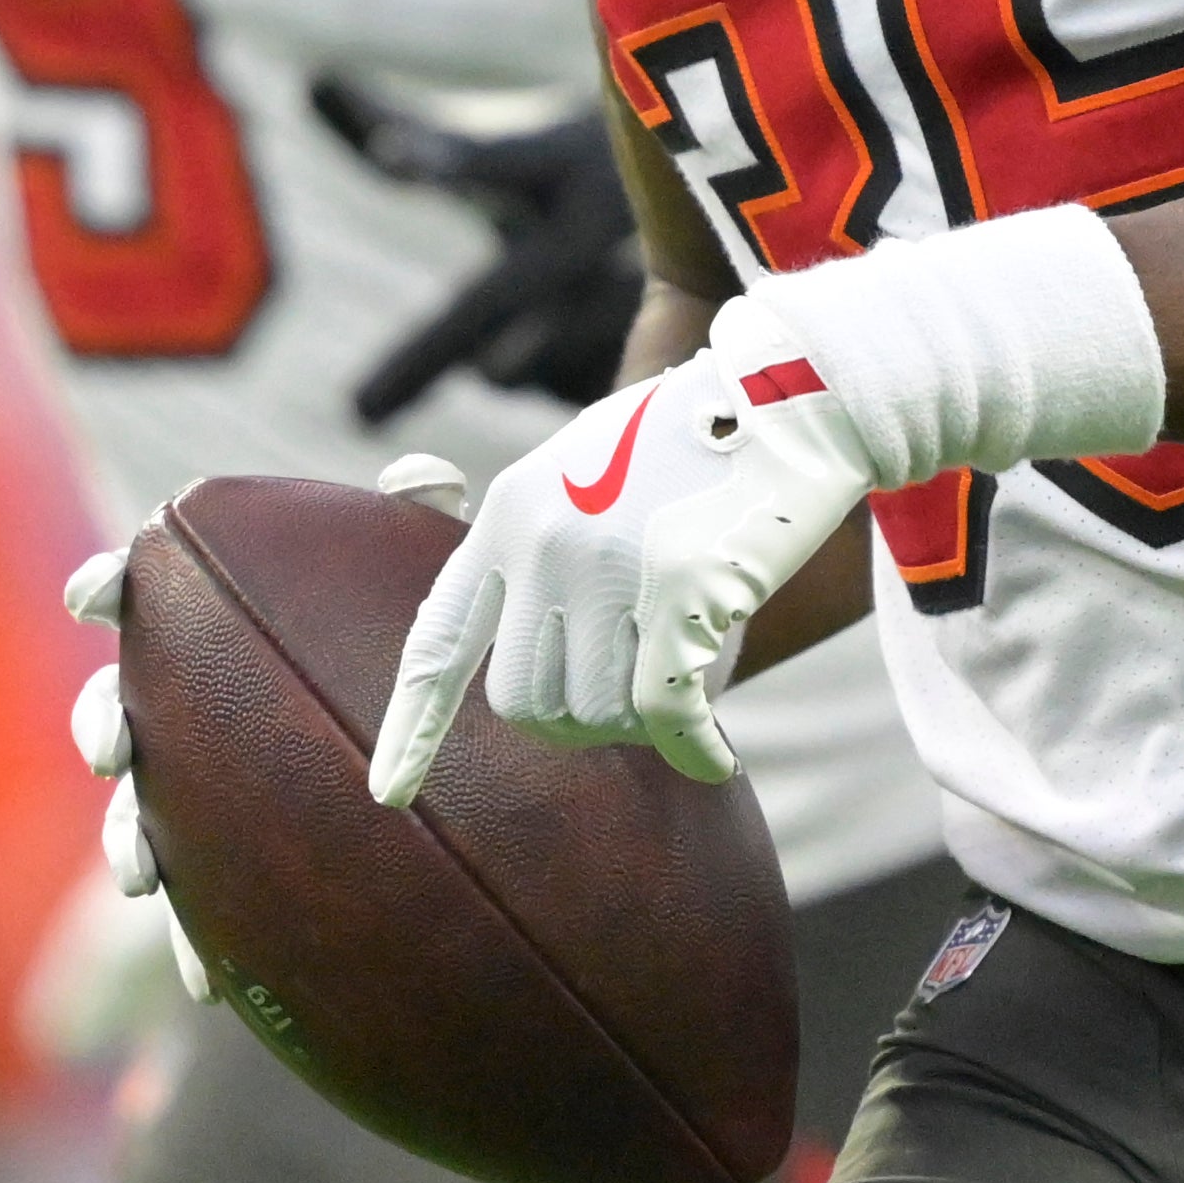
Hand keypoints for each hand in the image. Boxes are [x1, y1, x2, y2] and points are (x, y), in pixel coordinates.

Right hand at [64, 454, 476, 1008]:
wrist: (449, 772)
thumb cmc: (414, 648)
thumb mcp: (435, 584)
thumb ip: (423, 527)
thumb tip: (422, 476)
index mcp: (216, 622)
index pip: (143, 590)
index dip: (108, 585)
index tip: (93, 595)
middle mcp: (187, 702)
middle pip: (116, 701)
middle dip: (101, 719)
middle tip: (117, 745)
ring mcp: (196, 786)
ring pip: (134, 810)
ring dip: (124, 838)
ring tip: (140, 871)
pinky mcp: (221, 861)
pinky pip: (192, 903)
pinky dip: (186, 939)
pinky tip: (203, 983)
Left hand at [367, 338, 882, 801]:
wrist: (793, 390)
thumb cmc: (698, 441)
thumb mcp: (590, 467)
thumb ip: (543, 548)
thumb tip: (534, 673)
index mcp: (512, 511)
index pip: (443, 636)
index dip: (415, 723)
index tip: (390, 792)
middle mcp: (545, 538)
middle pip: (525, 700)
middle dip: (575, 722)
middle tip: (630, 702)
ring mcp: (609, 562)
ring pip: (598, 711)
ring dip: (641, 722)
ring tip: (683, 679)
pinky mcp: (681, 586)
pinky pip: (665, 713)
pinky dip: (691, 749)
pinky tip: (713, 758)